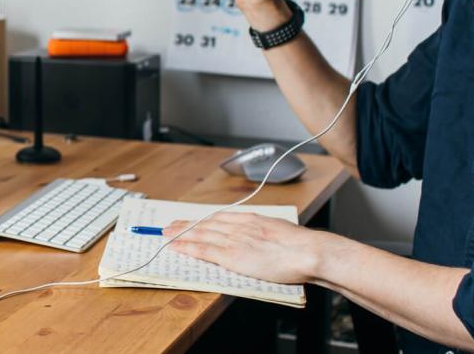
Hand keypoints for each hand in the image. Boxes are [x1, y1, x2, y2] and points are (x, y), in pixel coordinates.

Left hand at [164, 213, 325, 283]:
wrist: (307, 252)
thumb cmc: (300, 247)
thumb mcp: (280, 231)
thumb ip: (265, 233)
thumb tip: (263, 239)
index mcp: (251, 219)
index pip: (219, 218)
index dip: (202, 220)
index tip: (191, 221)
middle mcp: (239, 226)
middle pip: (205, 223)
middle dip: (185, 225)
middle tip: (169, 225)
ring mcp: (234, 240)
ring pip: (200, 234)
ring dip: (180, 234)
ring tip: (166, 234)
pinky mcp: (232, 255)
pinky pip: (203, 249)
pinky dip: (187, 247)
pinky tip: (175, 247)